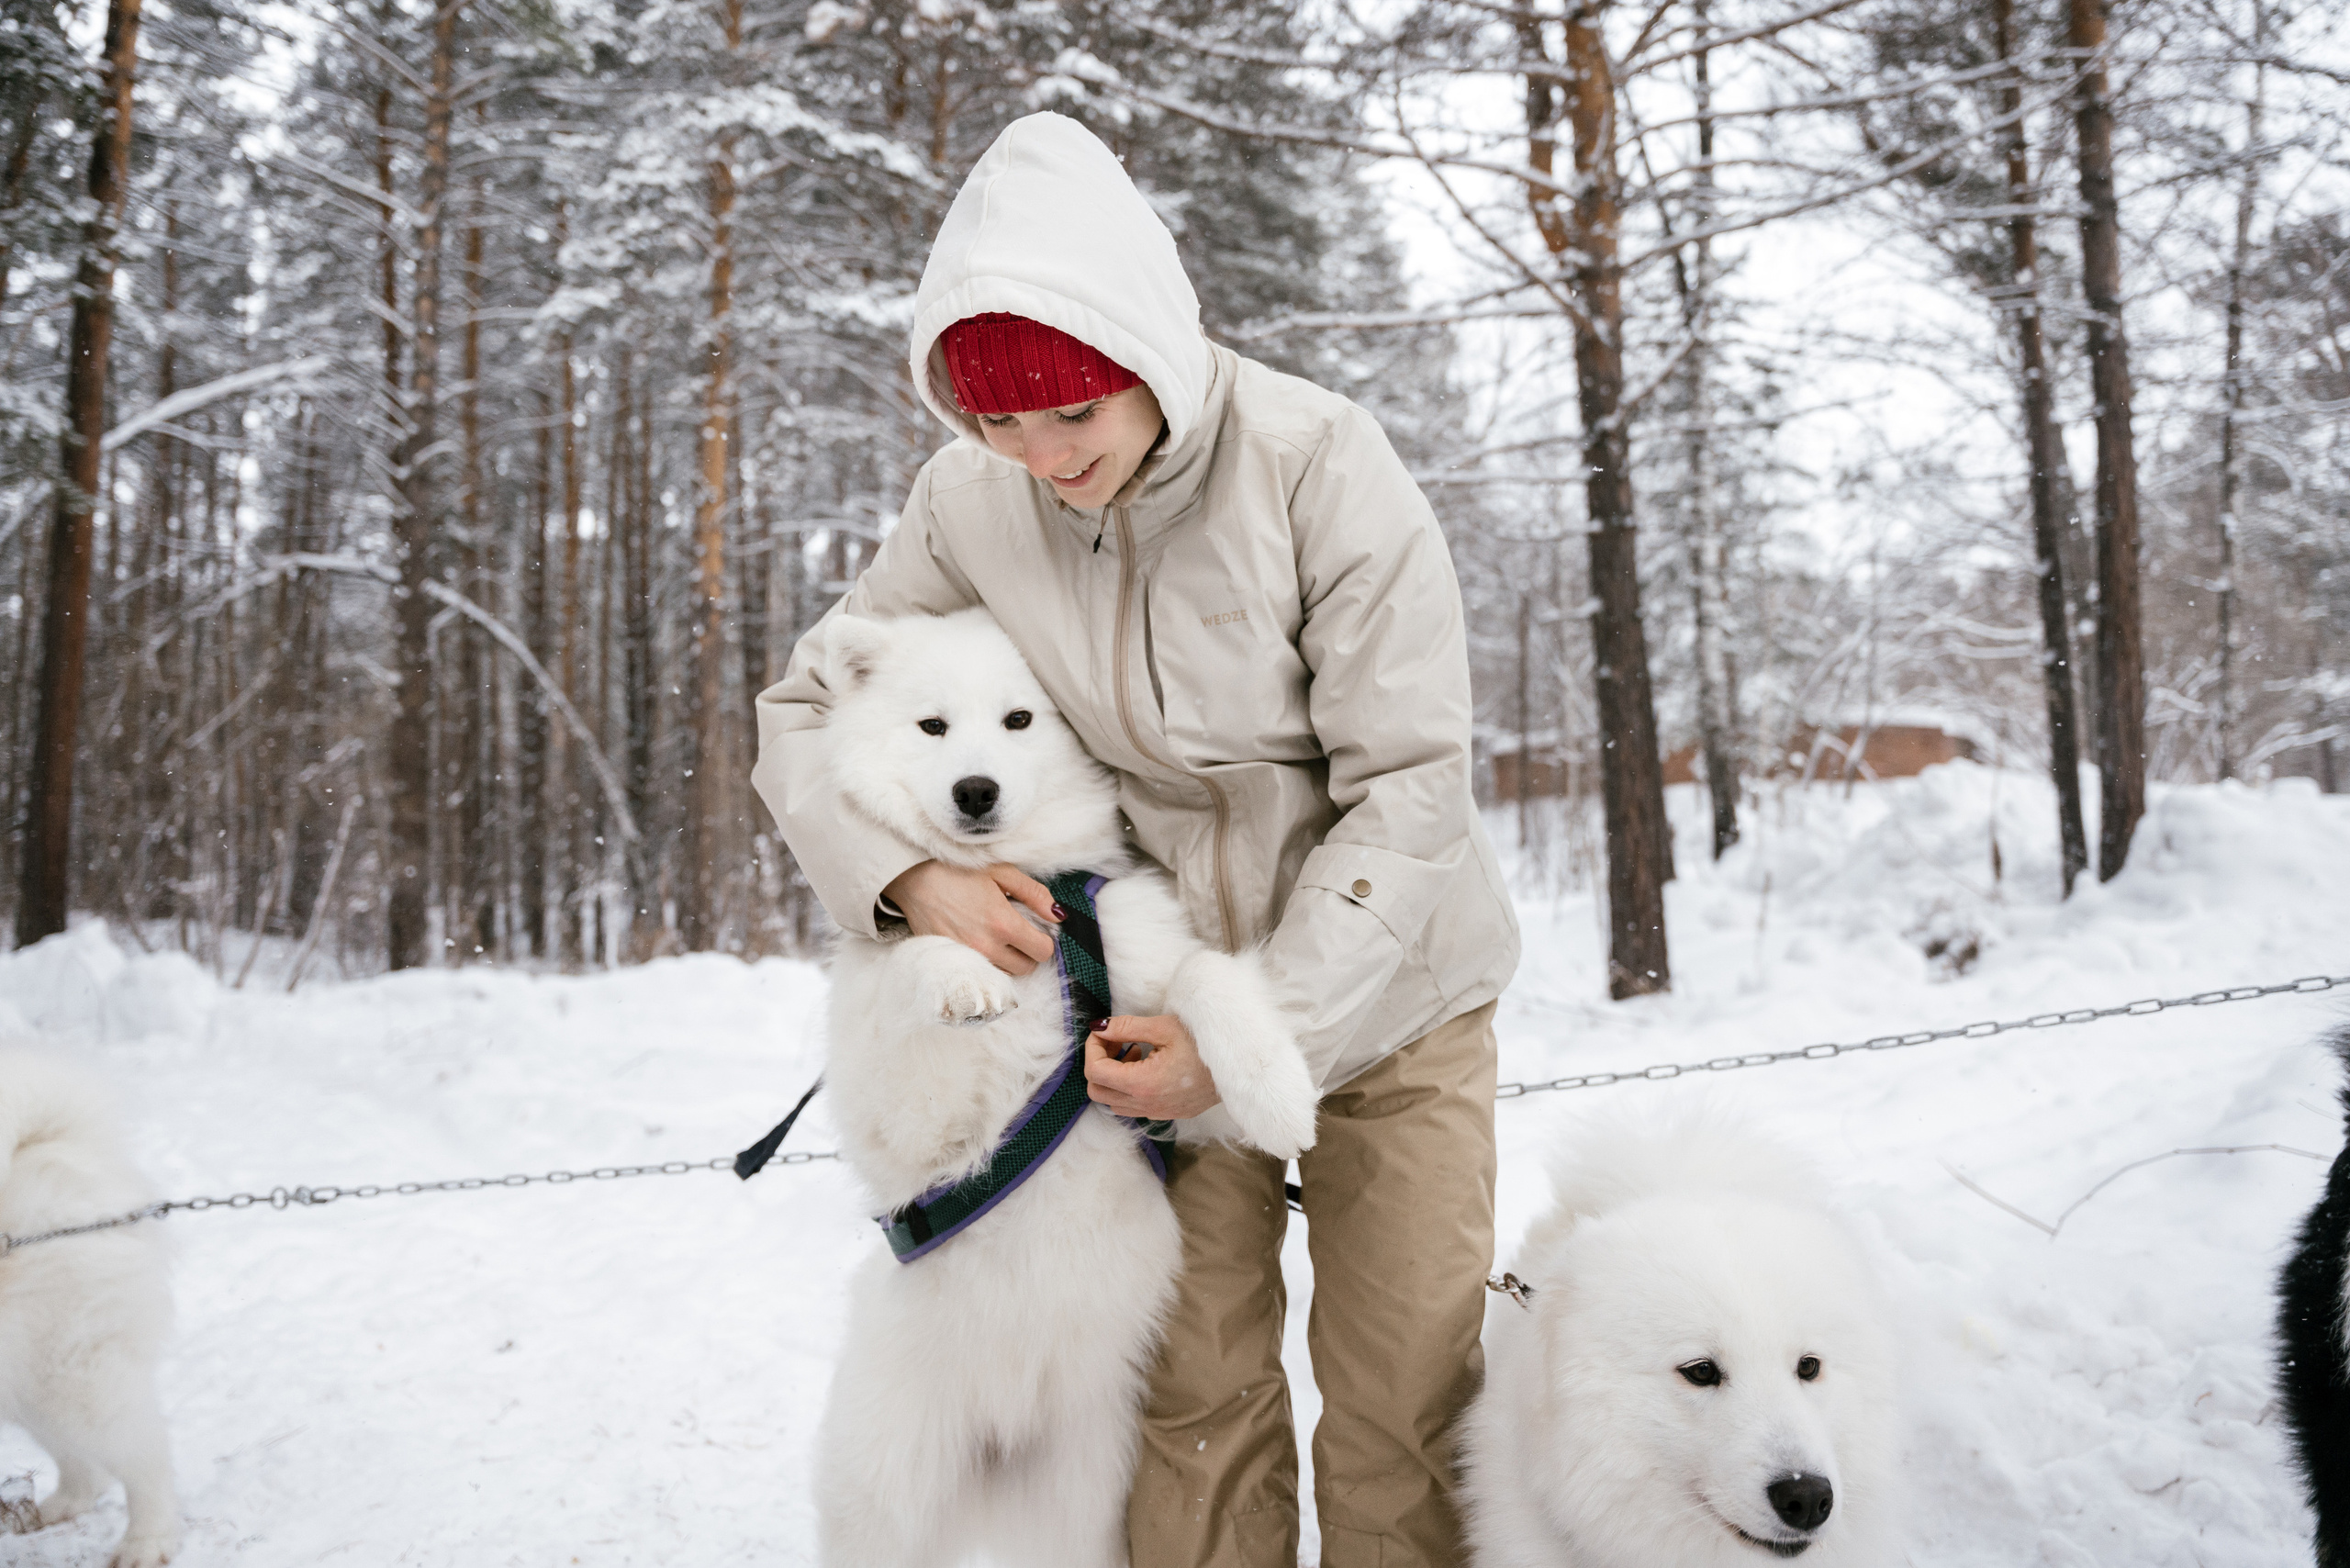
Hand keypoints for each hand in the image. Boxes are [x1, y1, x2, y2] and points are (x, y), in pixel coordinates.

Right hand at [884, 860, 1060, 975]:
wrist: (912, 878)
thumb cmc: (957, 870)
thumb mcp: (1001, 872)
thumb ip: (1034, 893)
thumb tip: (1058, 915)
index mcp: (1003, 924)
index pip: (1043, 951)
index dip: (1045, 940)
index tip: (1036, 928)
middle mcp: (987, 948)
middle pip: (1026, 968)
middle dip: (1028, 951)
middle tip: (1017, 930)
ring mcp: (967, 958)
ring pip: (1004, 973)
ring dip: (1007, 958)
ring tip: (995, 933)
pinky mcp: (951, 962)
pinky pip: (981, 972)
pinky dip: (986, 961)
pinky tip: (978, 939)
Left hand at [1084, 1015, 1222, 1120]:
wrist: (1239, 1067)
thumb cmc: (1205, 1045)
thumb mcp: (1164, 1028)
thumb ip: (1127, 1027)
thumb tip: (1100, 1026)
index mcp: (1142, 1084)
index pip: (1095, 1071)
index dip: (1093, 1047)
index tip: (1105, 1031)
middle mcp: (1146, 1104)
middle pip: (1097, 1091)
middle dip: (1099, 1063)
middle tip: (1117, 1042)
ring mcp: (1157, 1112)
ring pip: (1113, 1102)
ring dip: (1114, 1077)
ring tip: (1134, 1053)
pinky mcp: (1168, 1114)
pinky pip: (1133, 1107)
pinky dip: (1129, 1088)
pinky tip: (1148, 1066)